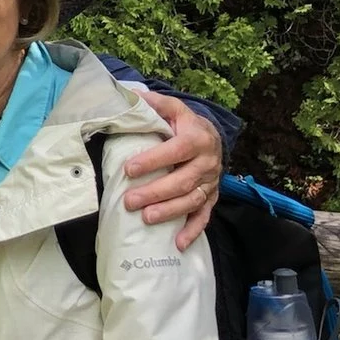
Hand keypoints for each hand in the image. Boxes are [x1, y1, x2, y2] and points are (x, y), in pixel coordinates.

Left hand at [123, 92, 223, 248]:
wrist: (211, 136)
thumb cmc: (184, 124)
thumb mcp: (172, 109)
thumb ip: (153, 103)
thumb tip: (128, 95)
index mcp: (197, 138)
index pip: (176, 150)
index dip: (154, 160)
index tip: (129, 169)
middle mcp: (207, 162)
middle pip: (182, 181)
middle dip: (155, 192)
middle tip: (130, 201)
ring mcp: (211, 182)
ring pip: (192, 201)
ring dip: (169, 212)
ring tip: (146, 218)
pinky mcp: (211, 196)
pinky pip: (204, 216)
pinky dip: (193, 231)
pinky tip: (178, 243)